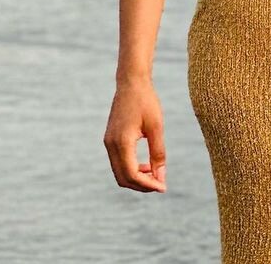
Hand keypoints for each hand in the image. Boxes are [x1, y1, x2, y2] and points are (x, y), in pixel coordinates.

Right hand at [104, 77, 166, 192]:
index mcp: (122, 142)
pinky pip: (118, 162)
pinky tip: (146, 165)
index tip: (163, 187)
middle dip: (141, 185)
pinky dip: (131, 169)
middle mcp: (111, 145)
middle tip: (160, 184)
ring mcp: (108, 143)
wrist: (131, 82)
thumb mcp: (156, 126)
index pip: (132, 174)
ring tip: (155, 174)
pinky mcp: (110, 140)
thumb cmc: (146, 102)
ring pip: (119, 172)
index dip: (147, 184)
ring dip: (136, 178)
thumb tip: (161, 177)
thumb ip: (158, 152)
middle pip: (123, 178)